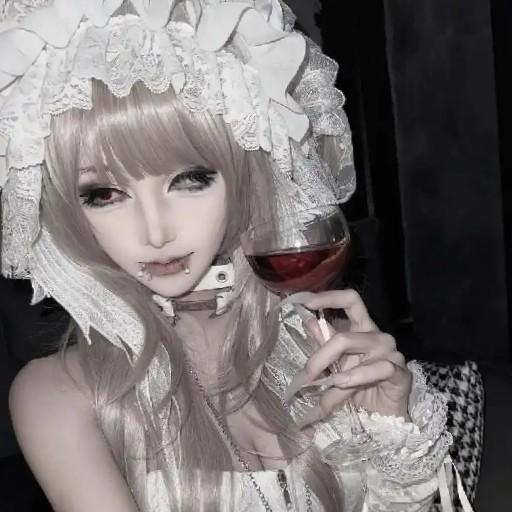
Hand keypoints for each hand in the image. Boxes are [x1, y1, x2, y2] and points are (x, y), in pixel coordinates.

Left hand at [283, 290, 411, 427]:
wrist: (382, 417)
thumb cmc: (359, 387)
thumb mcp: (336, 365)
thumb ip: (324, 344)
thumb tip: (308, 321)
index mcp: (362, 329)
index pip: (351, 301)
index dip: (330, 297)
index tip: (306, 303)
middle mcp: (378, 336)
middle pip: (344, 336)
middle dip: (320, 358)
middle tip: (305, 377)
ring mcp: (391, 353)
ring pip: (357, 354)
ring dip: (335, 377)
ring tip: (323, 396)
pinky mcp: (400, 372)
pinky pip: (379, 368)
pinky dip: (357, 378)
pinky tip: (345, 385)